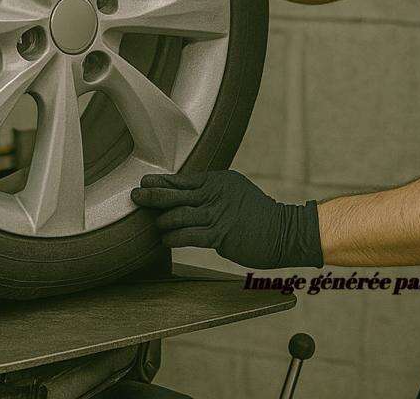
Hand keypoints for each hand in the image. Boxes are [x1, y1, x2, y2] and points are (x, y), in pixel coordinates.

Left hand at [130, 170, 323, 268]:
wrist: (283, 231)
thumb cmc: (258, 215)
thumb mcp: (235, 192)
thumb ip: (213, 192)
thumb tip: (188, 197)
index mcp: (218, 181)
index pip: (183, 180)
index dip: (162, 182)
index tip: (145, 182)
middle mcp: (215, 194)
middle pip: (176, 194)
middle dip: (153, 195)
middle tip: (136, 196)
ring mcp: (217, 213)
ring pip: (179, 215)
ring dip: (162, 221)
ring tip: (153, 224)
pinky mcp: (220, 234)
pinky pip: (189, 235)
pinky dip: (173, 237)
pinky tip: (165, 239)